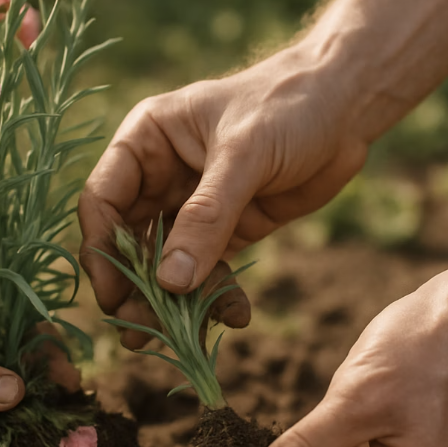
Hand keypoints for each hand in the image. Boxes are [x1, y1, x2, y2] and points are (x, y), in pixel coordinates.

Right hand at [78, 43, 367, 337]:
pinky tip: (235, 316)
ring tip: (177, 340)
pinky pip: (209, 271)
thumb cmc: (287, 106)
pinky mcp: (225, 230)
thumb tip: (170, 282)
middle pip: (129, 241)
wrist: (346, 109)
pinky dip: (217, 297)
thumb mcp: (244, 154)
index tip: (112, 294)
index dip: (101, 249)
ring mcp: (191, 207)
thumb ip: (206, 217)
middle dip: (134, 287)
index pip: (102, 200)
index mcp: (146, 142)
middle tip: (136, 333)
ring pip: (166, 264)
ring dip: (171, 302)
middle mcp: (159, 176)